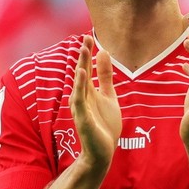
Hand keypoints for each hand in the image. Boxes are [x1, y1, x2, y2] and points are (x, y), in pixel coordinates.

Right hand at [70, 35, 121, 170]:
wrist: (103, 152)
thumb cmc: (104, 125)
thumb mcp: (108, 96)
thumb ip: (105, 76)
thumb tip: (103, 52)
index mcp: (89, 91)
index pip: (87, 68)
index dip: (88, 53)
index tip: (89, 36)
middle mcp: (82, 97)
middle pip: (82, 72)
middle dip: (83, 56)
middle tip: (85, 38)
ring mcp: (81, 107)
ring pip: (80, 84)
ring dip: (81, 67)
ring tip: (83, 51)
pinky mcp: (83, 118)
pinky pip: (79, 101)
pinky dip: (80, 87)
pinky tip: (82, 74)